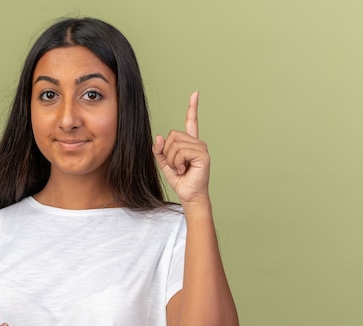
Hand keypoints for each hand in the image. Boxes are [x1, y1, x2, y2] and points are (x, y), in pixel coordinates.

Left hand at [152, 91, 210, 206]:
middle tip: (177, 166)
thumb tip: (159, 136)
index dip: (192, 108)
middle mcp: (197, 142)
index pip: (191, 122)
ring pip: (175, 145)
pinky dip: (177, 163)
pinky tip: (185, 169)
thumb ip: (160, 150)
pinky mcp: (203, 154)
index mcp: (189, 143)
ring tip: (181, 169)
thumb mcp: (164, 163)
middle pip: (172, 135)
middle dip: (168, 152)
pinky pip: (181, 152)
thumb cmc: (180, 180)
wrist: (189, 195)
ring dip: (173, 160)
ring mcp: (201, 147)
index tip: (195, 93)